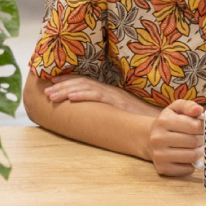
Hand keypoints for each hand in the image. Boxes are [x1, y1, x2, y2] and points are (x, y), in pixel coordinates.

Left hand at [44, 75, 158, 116]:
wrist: (159, 122)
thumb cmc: (139, 120)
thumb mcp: (120, 113)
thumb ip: (106, 111)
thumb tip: (91, 117)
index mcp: (108, 92)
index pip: (84, 83)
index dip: (67, 82)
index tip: (51, 84)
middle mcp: (109, 90)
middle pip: (81, 83)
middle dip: (62, 86)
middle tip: (46, 91)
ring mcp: (113, 95)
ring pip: (86, 87)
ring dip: (66, 90)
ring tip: (51, 95)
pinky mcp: (118, 101)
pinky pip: (97, 96)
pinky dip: (83, 95)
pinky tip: (71, 98)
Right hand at [144, 100, 204, 176]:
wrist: (148, 139)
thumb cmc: (167, 122)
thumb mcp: (175, 109)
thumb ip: (188, 106)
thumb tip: (199, 110)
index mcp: (163, 121)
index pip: (194, 126)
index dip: (203, 128)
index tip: (202, 128)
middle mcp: (158, 138)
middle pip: (194, 142)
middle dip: (201, 140)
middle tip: (200, 138)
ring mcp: (159, 155)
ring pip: (192, 156)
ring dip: (199, 152)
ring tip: (196, 147)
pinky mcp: (162, 168)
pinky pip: (187, 169)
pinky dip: (192, 164)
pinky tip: (187, 157)